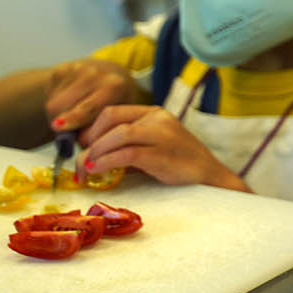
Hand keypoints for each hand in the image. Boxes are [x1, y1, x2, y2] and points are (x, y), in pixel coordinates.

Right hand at [45, 59, 140, 134]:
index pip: (88, 106)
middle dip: (61, 122)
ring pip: (53, 102)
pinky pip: (49, 94)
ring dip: (56, 115)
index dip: (73, 118)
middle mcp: (96, 73)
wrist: (109, 74)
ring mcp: (78, 68)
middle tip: (67, 132)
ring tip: (70, 118)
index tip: (59, 127)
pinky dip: (55, 104)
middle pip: (62, 105)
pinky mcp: (62, 68)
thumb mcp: (114, 117)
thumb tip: (76, 146)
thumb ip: (97, 131)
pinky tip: (69, 103)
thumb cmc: (113, 101)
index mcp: (115, 86)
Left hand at [80, 105, 246, 190]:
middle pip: (111, 118)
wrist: (211, 179)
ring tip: (85, 170)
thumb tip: (90, 156)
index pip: (113, 112)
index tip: (83, 148)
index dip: (91, 129)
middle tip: (80, 161)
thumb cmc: (180, 167)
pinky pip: (126, 153)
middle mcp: (158, 118)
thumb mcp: (152, 149)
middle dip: (89, 139)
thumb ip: (127, 146)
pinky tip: (96, 172)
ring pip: (117, 134)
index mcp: (154, 113)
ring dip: (94, 153)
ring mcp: (162, 134)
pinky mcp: (162, 153)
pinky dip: (105, 162)